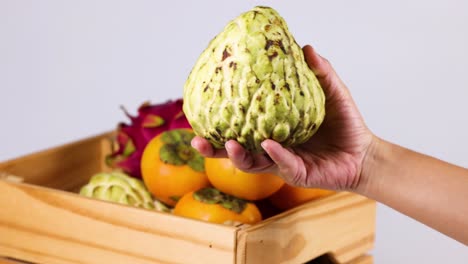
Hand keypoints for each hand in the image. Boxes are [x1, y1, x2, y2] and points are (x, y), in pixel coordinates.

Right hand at [191, 45, 374, 190]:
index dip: (221, 122)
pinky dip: (275, 154)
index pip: (241, 127)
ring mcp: (282, 163)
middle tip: (197, 140)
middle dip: (215, 148)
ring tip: (230, 143)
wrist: (364, 152)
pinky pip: (282, 164)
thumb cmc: (345, 124)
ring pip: (252, 164)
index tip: (203, 110)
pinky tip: (268, 144)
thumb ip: (319, 72)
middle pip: (236, 151)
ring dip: (238, 155)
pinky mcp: (297, 174)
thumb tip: (305, 47)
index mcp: (272, 130)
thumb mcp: (331, 93)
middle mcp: (272, 149)